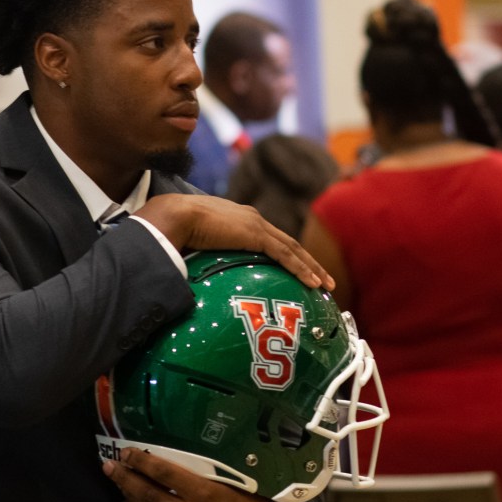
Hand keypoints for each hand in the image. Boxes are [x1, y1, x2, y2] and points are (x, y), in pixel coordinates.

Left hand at [103, 447, 273, 501]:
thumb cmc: (243, 494)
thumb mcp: (224, 475)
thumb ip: (193, 470)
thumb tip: (159, 457)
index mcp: (205, 494)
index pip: (164, 474)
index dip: (141, 461)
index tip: (127, 452)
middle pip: (149, 495)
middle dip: (126, 478)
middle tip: (110, 465)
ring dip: (130, 496)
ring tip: (119, 481)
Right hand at [137, 194, 333, 288]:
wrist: (175, 215)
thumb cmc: (177, 229)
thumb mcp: (197, 242)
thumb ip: (205, 252)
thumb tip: (196, 277)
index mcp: (241, 219)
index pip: (272, 240)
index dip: (288, 255)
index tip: (300, 270)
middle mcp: (254, 219)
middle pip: (289, 244)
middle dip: (309, 262)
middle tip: (324, 280)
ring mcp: (257, 226)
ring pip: (294, 250)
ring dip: (312, 268)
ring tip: (326, 285)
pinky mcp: (256, 235)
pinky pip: (286, 256)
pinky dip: (302, 269)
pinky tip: (313, 283)